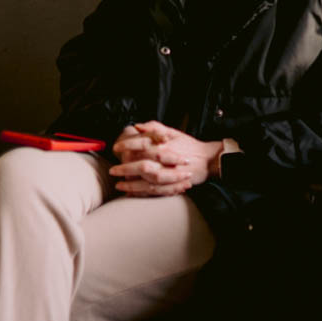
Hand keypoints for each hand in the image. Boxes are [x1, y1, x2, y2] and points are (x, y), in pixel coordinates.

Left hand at [108, 121, 223, 196]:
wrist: (208, 160)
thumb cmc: (190, 146)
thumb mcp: (174, 132)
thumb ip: (155, 128)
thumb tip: (137, 126)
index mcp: (166, 146)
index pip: (142, 144)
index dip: (127, 146)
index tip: (116, 148)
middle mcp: (167, 161)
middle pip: (142, 166)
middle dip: (125, 169)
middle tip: (113, 170)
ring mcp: (171, 175)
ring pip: (147, 182)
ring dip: (131, 184)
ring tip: (119, 185)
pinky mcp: (174, 186)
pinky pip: (155, 192)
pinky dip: (141, 194)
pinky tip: (131, 193)